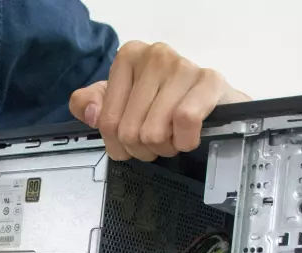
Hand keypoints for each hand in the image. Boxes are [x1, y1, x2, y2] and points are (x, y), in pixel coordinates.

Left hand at [70, 41, 248, 161]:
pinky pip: (185, 121)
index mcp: (128, 57)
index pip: (106, 121)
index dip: (117, 145)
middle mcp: (154, 55)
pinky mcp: (210, 81)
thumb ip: (88, 105)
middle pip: (129, 130)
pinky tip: (187, 137)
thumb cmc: (161, 103)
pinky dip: (184, 141)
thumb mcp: (117, 102)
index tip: (130, 143)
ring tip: (172, 138)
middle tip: (156, 142)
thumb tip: (92, 113)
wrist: (212, 102)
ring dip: (164, 148)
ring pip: (154, 131)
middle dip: (142, 148)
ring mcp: (183, 66)